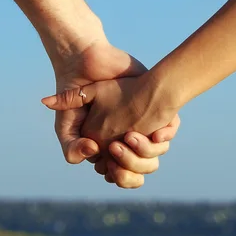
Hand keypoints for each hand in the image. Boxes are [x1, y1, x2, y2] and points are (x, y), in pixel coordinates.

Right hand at [48, 38, 178, 187]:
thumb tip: (93, 152)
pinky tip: (156, 131)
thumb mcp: (66, 124)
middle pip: (139, 170)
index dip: (117, 173)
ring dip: (147, 153)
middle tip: (119, 147)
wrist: (87, 61)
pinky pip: (168, 132)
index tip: (109, 158)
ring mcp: (142, 124)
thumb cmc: (76, 96)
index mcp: (108, 146)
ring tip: (132, 136)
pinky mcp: (153, 108)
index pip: (119, 174)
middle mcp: (126, 138)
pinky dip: (164, 134)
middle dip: (133, 167)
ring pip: (155, 155)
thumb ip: (71, 147)